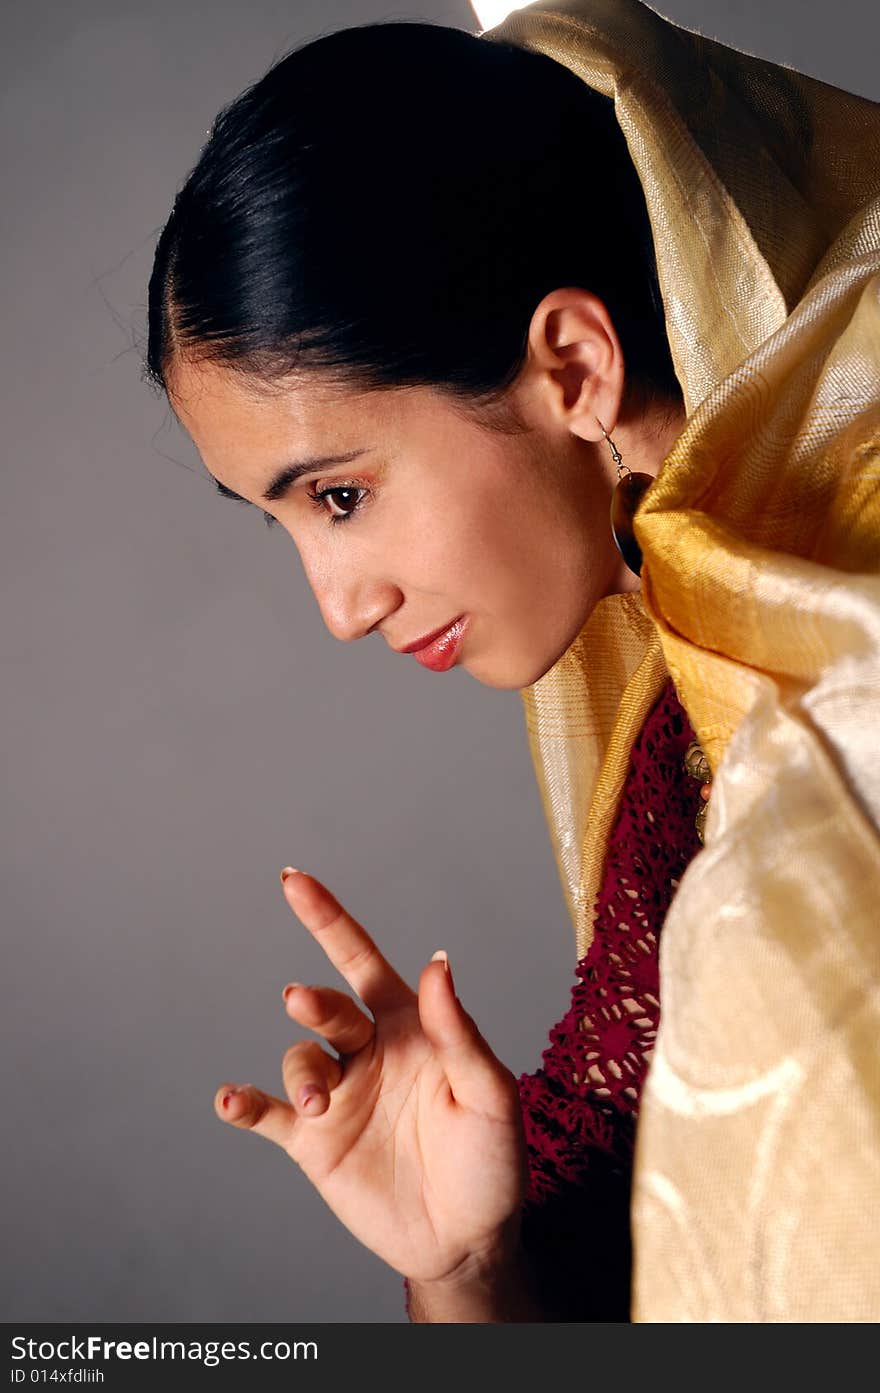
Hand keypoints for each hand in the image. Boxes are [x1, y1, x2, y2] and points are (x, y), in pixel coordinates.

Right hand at [214, 869, 528, 1285]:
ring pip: (301, 1059)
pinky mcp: (315, 1143)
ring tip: (321, 1104)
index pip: (364, 962)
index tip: (294, 881)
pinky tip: (229, 1099)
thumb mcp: (490, 1095)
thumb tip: (437, 961)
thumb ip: (459, 1032)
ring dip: (302, 1072)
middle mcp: (369, 1052)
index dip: (330, 920)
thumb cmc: (491, 1160)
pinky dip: (244, 1104)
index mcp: (412, 1027)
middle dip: (313, 1000)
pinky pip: (269, 1114)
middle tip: (300, 999)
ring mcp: (339, 1096)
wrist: (468, 1241)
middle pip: (328, 1007)